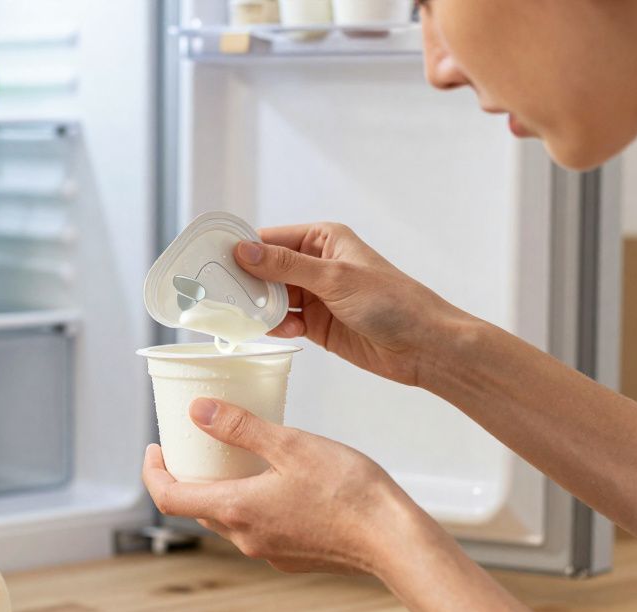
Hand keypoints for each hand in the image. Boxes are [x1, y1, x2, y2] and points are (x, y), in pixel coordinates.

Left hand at [142, 397, 415, 575]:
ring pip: (228, 518)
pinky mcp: (292, 556)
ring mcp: (269, 551)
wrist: (393, 539)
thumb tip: (196, 410)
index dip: (153, 472)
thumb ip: (240, 428)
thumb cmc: (348, 491)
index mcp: (237, 510)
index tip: (154, 449)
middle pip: (197, 507)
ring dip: (220, 489)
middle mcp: (246, 538)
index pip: (169, 498)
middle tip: (194, 444)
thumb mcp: (291, 444)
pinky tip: (274, 480)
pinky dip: (250, 502)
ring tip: (234, 457)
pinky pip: (257, 527)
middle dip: (187, 476)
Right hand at [236, 222, 471, 386]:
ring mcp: (315, 295)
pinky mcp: (316, 324)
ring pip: (271, 298)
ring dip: (258, 307)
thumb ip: (287, 266)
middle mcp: (315, 264)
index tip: (212, 262)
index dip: (241, 250)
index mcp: (322, 239)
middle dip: (245, 282)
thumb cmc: (392, 302)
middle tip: (217, 294)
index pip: (269, 240)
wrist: (424, 346)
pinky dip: (275, 326)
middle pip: (265, 270)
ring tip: (245, 315)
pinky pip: (283, 321)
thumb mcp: (335, 278)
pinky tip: (279, 331)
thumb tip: (245, 251)